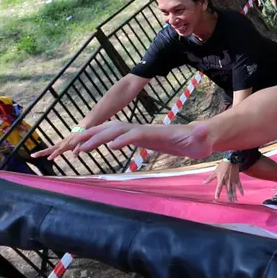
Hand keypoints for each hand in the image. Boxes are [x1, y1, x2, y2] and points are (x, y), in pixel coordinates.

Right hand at [33, 120, 207, 159]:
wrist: (201, 136)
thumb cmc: (201, 140)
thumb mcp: (203, 140)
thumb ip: (201, 135)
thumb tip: (202, 130)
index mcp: (157, 132)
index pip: (137, 133)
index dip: (124, 139)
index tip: (109, 147)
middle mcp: (144, 130)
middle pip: (117, 130)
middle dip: (98, 137)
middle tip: (77, 148)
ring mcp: (139, 133)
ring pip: (111, 132)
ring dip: (93, 138)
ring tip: (73, 148)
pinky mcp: (137, 138)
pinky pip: (113, 137)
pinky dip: (98, 140)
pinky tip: (86, 147)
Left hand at [204, 160, 243, 201]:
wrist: (231, 161)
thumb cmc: (222, 166)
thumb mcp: (215, 172)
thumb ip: (209, 178)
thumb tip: (203, 183)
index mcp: (221, 180)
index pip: (219, 188)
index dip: (217, 193)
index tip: (217, 198)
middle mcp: (227, 182)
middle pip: (228, 191)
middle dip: (229, 197)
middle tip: (229, 202)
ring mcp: (233, 181)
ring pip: (233, 190)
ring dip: (234, 195)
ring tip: (235, 201)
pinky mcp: (237, 179)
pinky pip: (239, 186)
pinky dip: (241, 190)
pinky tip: (242, 194)